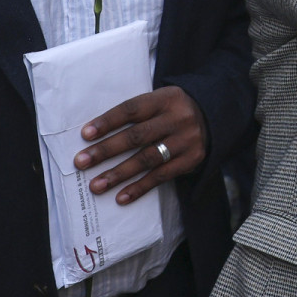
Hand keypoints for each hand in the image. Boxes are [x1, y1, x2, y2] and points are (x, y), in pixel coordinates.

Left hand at [75, 86, 208, 204]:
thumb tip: (96, 136)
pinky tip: (121, 197)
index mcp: (166, 99)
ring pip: (147, 159)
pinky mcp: (192, 159)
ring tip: (96, 185)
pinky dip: (140, 187)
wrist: (215, 115)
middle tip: (81, 162)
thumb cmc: (174, 110)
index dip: (108, 122)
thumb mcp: (161, 101)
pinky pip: (162, 176)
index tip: (85, 134)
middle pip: (137, 136)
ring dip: (119, 174)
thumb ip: (137, 114)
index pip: (132, 109)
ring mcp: (187, 140)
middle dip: (106, 150)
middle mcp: (178, 118)